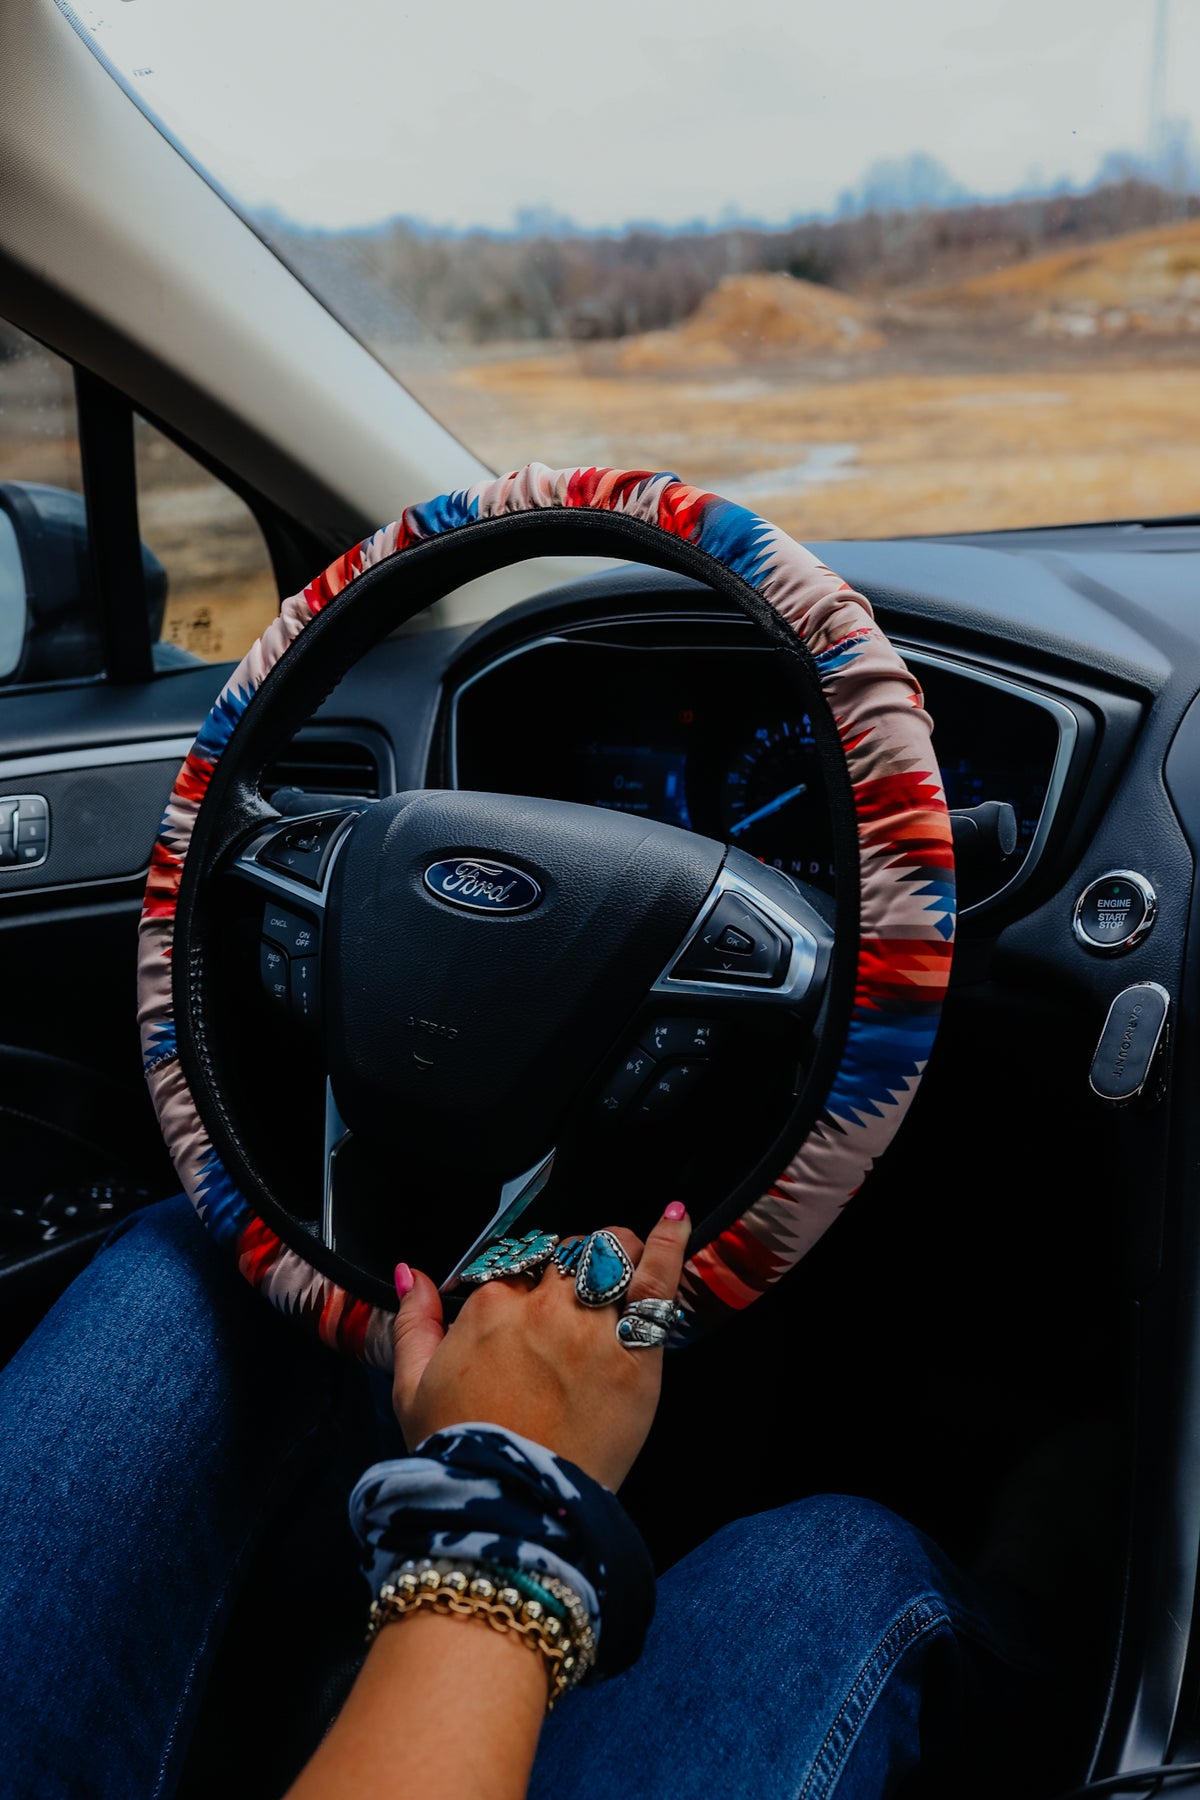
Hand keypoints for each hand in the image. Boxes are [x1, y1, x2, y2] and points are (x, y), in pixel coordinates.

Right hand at [390, 1204, 689, 1489]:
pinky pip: (658, 1284)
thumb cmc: (461, 1455)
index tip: (533, 1304)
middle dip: (573, 1266)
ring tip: (624, 1259)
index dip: (528, 1280)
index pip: (518, 1263)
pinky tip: (677, 1218)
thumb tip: (412, 1273)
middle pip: (568, 1254)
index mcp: (490, 1308)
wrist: (511, 1511)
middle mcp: (543, 1308)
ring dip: (617, 1252)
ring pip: (612, 1255)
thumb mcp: (411, 1388)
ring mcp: (593, 1330)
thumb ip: (413, 1321)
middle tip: (577, 1298)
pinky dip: (669, 1244)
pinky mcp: (636, 1358)